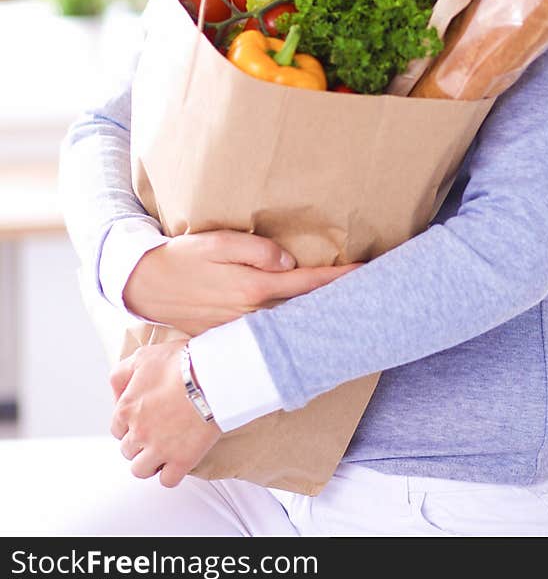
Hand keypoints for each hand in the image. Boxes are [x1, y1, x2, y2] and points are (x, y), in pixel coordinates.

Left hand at [110, 339, 220, 487]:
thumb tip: (116, 393)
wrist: (214, 375)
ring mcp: (159, 449)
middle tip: (158, 431)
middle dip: (140, 442)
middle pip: (127, 450)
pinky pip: (167, 480)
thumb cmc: (183, 362)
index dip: (131, 423)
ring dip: (150, 462)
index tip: (145, 418)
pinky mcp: (181, 460)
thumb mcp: (143, 356)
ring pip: (141, 470)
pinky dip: (171, 473)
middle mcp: (138, 432)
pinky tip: (178, 460)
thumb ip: (121, 373)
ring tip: (165, 450)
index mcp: (126, 409)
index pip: (117, 428)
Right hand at [122, 230, 362, 335]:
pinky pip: (268, 333)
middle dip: (336, 304)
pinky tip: (305, 323)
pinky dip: (290, 328)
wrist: (145, 286)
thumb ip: (258, 250)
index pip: (307, 283)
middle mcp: (251, 314)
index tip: (366, 272)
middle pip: (304, 310)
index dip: (339, 278)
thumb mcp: (219, 241)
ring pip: (289, 325)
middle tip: (370, 295)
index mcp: (253, 287)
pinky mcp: (230, 337)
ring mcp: (241, 330)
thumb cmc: (184, 257)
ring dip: (316, 318)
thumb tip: (289, 261)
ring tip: (345, 309)